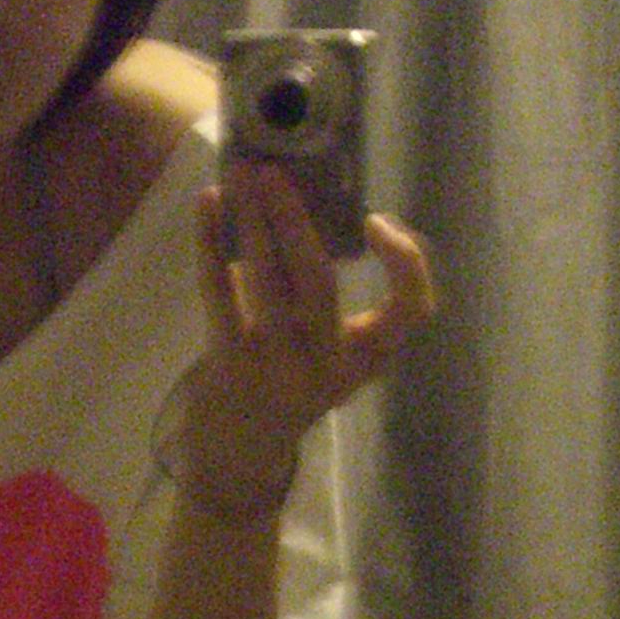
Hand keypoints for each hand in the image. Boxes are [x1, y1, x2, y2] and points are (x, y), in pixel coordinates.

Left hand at [179, 158, 435, 515]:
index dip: (406, 263)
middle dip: (295, 220)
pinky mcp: (230, 364)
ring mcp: (275, 366)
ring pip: (265, 280)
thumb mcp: (338, 349)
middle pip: (319, 282)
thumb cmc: (297, 376)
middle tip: (273, 170)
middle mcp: (327, 364)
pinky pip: (217, 292)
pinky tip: (208, 204)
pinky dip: (210, 244)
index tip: (375, 222)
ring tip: (240, 173)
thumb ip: (330, 292)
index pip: (411, 310)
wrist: (244, 448)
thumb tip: (295, 202)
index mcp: (367, 357)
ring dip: (251, 219)